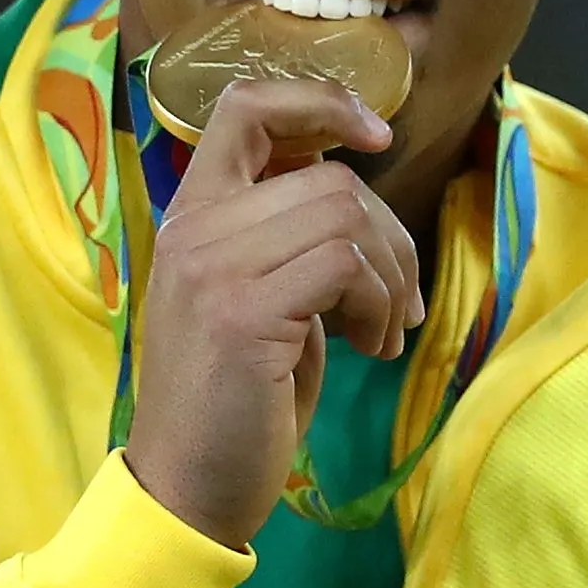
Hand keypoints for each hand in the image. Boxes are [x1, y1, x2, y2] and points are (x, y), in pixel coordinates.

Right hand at [123, 80, 422, 549]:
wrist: (188, 485)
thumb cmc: (238, 398)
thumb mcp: (262, 298)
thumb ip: (290, 238)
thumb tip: (364, 202)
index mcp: (193, 215)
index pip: (246, 106)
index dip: (321, 102)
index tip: (375, 136)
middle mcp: (194, 228)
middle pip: (330, 176)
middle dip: (391, 238)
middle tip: (399, 303)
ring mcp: (211, 266)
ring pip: (345, 214)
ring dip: (391, 276)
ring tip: (384, 331)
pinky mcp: (242, 310)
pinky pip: (346, 266)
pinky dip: (380, 305)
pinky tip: (372, 349)